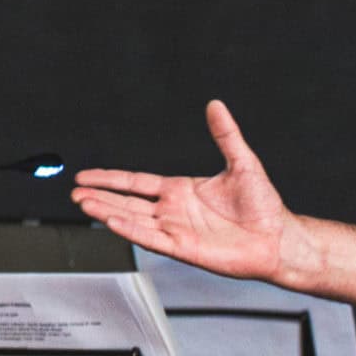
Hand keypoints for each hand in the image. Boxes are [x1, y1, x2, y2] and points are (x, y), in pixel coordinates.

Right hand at [71, 100, 292, 280]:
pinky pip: (152, 239)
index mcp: (182, 190)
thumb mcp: (243, 163)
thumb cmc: (265, 207)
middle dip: (101, 196)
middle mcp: (175, 211)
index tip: (87, 175)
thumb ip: (225, 135)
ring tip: (83, 204)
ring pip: (133, 220)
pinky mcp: (185, 249)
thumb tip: (216, 106)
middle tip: (76, 192)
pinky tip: (112, 222)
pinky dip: (131, 231)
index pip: (137, 182)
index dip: (111, 178)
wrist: (280, 239)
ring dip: (108, 211)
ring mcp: (177, 230)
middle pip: (128, 202)